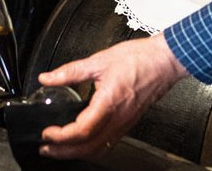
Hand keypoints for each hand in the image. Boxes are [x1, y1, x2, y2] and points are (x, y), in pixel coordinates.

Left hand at [37, 33, 188, 159]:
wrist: (165, 60)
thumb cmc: (140, 59)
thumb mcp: (99, 61)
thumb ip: (70, 71)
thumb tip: (48, 78)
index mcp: (109, 103)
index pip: (81, 131)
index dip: (61, 136)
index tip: (47, 133)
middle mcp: (118, 118)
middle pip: (88, 148)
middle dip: (64, 152)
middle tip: (46, 148)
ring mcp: (125, 123)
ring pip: (99, 149)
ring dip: (77, 153)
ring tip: (60, 148)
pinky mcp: (129, 122)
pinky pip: (108, 143)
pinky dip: (92, 148)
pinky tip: (84, 142)